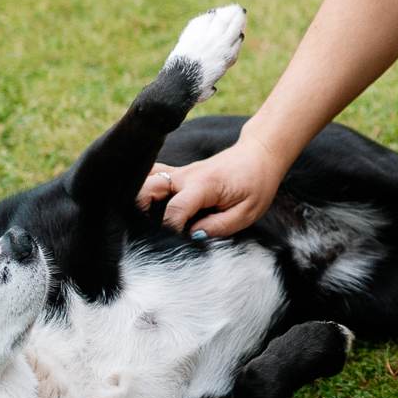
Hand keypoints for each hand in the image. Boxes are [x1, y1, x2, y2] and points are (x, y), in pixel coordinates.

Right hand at [135, 135, 287, 238]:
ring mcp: (179, 173)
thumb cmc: (257, 183)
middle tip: (148, 235)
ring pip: (144, 181)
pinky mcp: (178, 174)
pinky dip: (143, 188)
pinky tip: (143, 206)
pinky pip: (152, 177)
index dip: (169, 229)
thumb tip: (193, 237)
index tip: (171, 245)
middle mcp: (185, 176)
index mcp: (204, 185)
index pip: (176, 208)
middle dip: (140, 213)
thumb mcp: (248, 211)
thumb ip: (220, 226)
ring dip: (138, 201)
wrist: (259, 153)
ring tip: (142, 224)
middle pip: (146, 189)